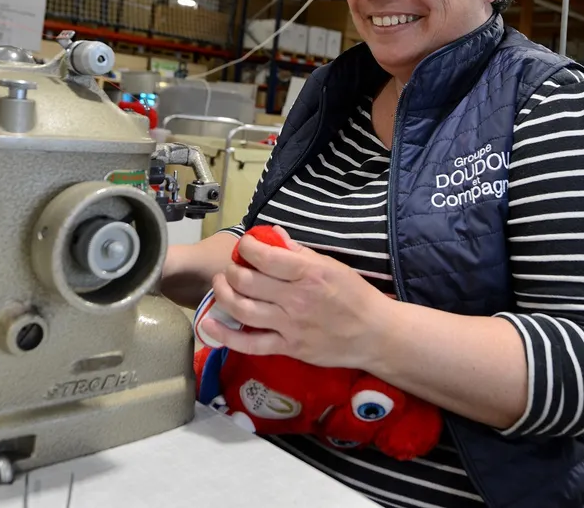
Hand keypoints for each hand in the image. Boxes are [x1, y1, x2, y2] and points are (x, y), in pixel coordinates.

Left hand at [200, 226, 392, 369]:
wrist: (374, 334)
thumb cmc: (355, 295)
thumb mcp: (331, 266)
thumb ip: (299, 252)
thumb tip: (273, 235)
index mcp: (308, 273)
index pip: (265, 256)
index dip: (246, 247)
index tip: (245, 246)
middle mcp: (295, 299)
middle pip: (246, 282)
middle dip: (231, 271)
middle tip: (231, 268)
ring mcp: (290, 326)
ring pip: (242, 310)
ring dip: (223, 295)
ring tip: (220, 285)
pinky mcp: (288, 348)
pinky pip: (250, 344)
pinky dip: (225, 335)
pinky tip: (209, 324)